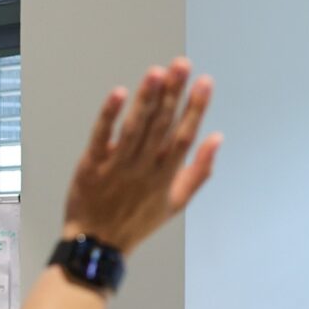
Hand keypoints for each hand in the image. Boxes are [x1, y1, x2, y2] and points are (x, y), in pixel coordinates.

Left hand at [61, 59, 219, 256]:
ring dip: (146, 100)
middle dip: (173, 93)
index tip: (205, 82)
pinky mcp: (91, 166)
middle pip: (161, 126)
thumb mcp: (176, 202)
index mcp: (166, 175)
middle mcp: (144, 168)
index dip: (195, 108)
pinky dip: (109, 115)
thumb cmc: (137, 221)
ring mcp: (117, 167)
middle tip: (182, 64)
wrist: (97, 245)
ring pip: (135, 128)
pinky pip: (101, 137)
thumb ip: (200, 171)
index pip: (184, 136)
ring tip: (157, 72)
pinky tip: (119, 93)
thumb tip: (217, 138)